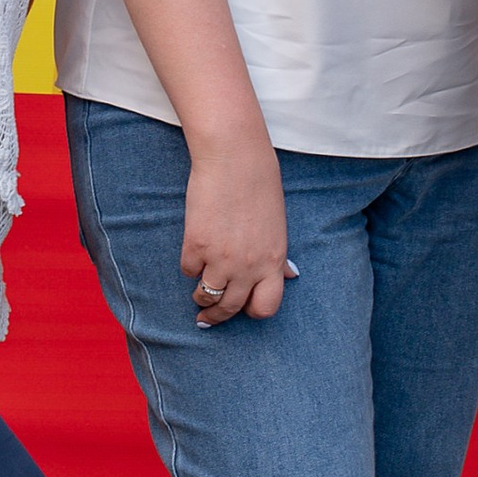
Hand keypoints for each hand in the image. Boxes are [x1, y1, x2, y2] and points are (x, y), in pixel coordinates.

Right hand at [182, 137, 291, 323]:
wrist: (234, 158)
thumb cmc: (259, 185)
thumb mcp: (277, 225)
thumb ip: (278, 254)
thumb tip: (289, 275)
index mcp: (274, 260)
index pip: (266, 306)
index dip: (252, 310)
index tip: (243, 308)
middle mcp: (249, 266)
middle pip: (231, 308)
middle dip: (217, 316)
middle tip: (207, 318)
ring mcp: (221, 259)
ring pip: (206, 296)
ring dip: (200, 297)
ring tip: (197, 293)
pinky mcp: (196, 246)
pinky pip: (188, 270)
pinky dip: (189, 266)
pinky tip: (193, 255)